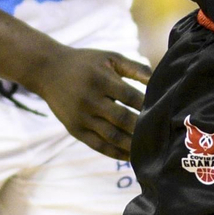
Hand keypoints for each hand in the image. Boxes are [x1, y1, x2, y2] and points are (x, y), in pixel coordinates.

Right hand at [27, 45, 151, 160]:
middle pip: (122, 119)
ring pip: (111, 136)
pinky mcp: (75, 130)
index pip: (131, 97)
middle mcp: (90, 100)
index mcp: (102, 80)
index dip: (148, 105)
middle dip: (143, 128)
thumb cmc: (87, 63)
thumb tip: (160, 81)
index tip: (164, 113)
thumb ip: (136, 68)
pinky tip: (131, 156)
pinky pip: (98, 146)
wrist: (49, 71)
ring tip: (151, 150)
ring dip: (132, 145)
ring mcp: (81, 117)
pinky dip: (116, 153)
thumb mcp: (110, 58)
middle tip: (163, 135)